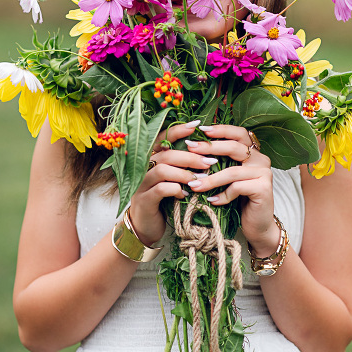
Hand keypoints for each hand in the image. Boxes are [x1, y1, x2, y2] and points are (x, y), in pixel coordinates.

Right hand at [128, 120, 217, 246]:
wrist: (146, 226)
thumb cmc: (164, 199)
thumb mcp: (173, 179)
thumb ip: (183, 165)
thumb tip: (207, 150)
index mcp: (151, 158)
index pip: (163, 137)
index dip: (179, 130)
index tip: (197, 125)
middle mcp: (143, 167)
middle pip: (166, 153)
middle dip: (190, 156)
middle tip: (209, 161)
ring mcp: (141, 183)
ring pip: (162, 169)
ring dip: (185, 173)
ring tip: (200, 180)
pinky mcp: (143, 199)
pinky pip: (160, 189)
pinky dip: (176, 190)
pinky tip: (185, 195)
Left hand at [182, 125, 280, 256]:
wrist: (257, 225)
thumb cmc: (239, 199)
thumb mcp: (228, 177)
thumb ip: (220, 162)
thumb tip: (193, 148)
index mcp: (254, 152)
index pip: (238, 133)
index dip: (221, 130)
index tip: (201, 130)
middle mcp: (262, 159)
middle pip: (234, 147)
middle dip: (210, 147)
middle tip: (191, 148)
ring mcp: (265, 173)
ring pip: (232, 171)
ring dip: (210, 178)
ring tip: (194, 184)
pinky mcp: (264, 189)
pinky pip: (237, 188)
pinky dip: (222, 195)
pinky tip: (212, 200)